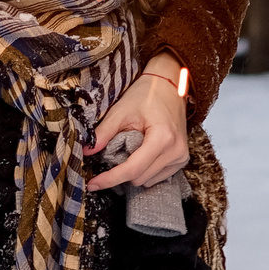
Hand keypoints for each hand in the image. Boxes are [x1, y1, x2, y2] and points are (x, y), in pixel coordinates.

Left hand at [89, 53, 189, 189]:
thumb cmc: (147, 94)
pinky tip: (142, 154)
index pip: (133, 169)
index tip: (92, 184)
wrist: (170, 85)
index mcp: (163, 137)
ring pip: (147, 180)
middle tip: (114, 152)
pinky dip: (145, 170)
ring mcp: (181, 156)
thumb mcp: (121, 110)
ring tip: (131, 150)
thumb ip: (104, 132)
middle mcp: (176, 150)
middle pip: (139, 177)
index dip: (110, 179)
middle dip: (121, 171)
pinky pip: (157, 177)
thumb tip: (86, 151)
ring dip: (134, 172)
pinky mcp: (182, 159)